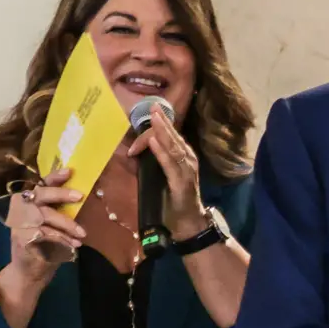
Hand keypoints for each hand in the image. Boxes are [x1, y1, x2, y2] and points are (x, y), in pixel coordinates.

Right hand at [7, 166, 85, 271]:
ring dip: (66, 225)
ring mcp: (20, 225)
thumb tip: (81, 195)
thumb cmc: (44, 245)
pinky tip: (71, 247)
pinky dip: (60, 240)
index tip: (70, 172)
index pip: (41, 185)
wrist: (28, 273)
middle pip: (40, 196)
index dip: (54, 177)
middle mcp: (22, 210)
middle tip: (79, 196)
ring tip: (82, 234)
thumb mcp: (52, 225)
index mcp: (30, 203)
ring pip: (45, 217)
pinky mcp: (22, 240)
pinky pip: (45, 235)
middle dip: (60, 194)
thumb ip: (59, 210)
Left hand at [134, 112, 206, 232]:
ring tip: (154, 118)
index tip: (151, 111)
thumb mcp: (165, 176)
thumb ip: (156, 162)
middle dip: (162, 121)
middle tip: (152, 106)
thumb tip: (139, 149)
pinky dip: (161, 152)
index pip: (172, 136)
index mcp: (184, 157)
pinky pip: (170, 164)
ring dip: (162, 131)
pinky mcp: (182, 182)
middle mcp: (188, 160)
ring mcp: (187, 170)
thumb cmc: (175, 199)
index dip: (161, 124)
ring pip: (173, 147)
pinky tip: (154, 142)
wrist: (189, 222)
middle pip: (173, 137)